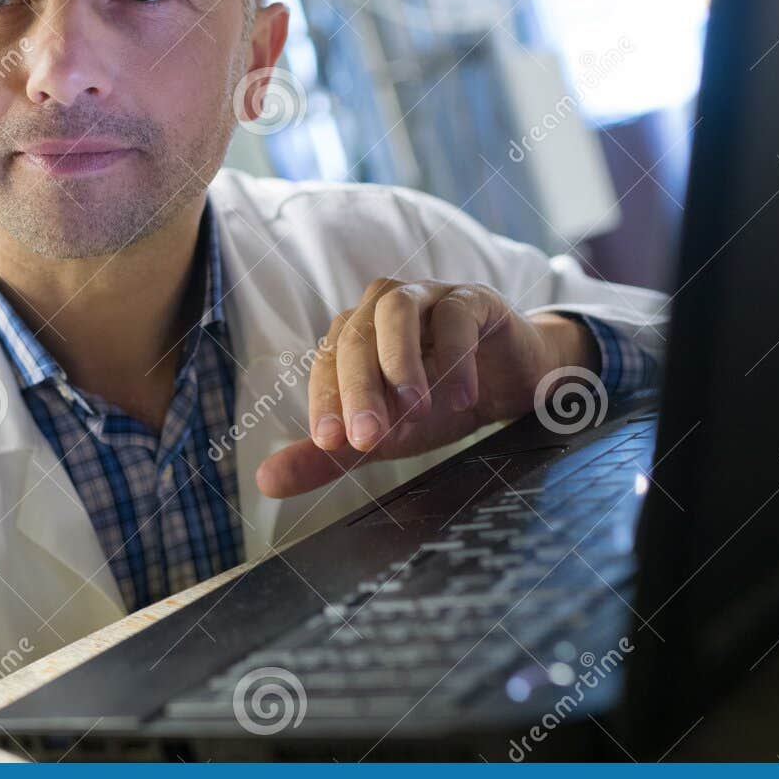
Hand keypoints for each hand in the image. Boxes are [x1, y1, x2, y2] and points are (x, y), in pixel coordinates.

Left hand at [255, 279, 595, 497]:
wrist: (512, 385)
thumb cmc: (438, 404)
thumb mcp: (385, 436)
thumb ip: (330, 457)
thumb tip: (266, 481)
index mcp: (352, 337)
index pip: (326, 364)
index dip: (326, 402)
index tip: (330, 443)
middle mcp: (380, 309)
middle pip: (355, 337)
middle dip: (359, 390)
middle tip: (370, 436)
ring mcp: (426, 297)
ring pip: (396, 312)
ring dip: (400, 361)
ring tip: (415, 410)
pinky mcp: (472, 299)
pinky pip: (456, 314)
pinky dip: (456, 355)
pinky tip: (459, 396)